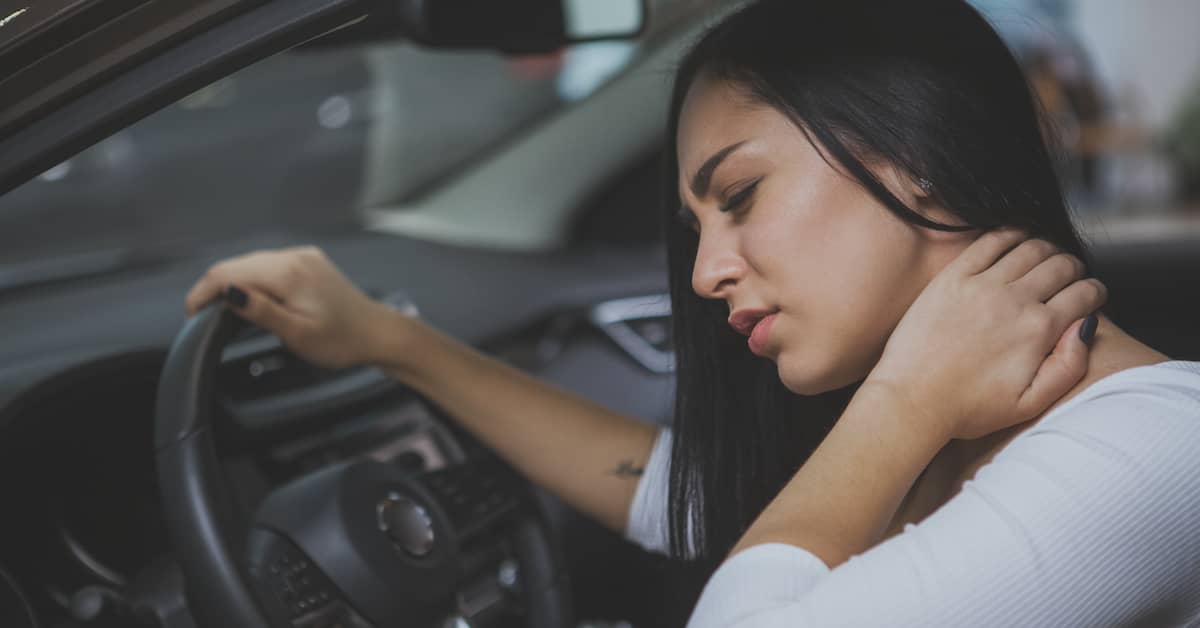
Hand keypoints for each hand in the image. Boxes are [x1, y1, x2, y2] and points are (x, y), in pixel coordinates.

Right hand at [184, 246, 404, 369]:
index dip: (203, 291)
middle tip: (201, 315)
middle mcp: (295, 257)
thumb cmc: (342, 340)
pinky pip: (271, 264)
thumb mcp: (297, 333)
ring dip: (234, 282)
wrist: (378, 333)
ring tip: (222, 309)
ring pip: (253, 263)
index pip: (229, 272)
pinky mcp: (309, 261)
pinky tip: (252, 297)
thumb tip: (228, 292)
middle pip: (238, 264)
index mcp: (289, 273)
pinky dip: (254, 278)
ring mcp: (303, 256)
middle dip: (214, 287)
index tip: (191, 313)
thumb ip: (260, 311)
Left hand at [867, 228, 1106, 440]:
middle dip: (1074, 268)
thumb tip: (1086, 327)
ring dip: (1047, 249)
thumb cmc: (967, 407)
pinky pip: (989, 242)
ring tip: (1045, 260)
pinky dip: (1010, 234)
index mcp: (1038, 330)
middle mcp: (1014, 301)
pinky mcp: (952, 278)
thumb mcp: (1031, 403)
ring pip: (1030, 247)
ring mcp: (981, 285)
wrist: (911, 399)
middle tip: (1070, 277)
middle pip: (1061, 264)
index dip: (1096, 292)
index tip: (1092, 296)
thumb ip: (1069, 366)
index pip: (1085, 293)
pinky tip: (1015, 240)